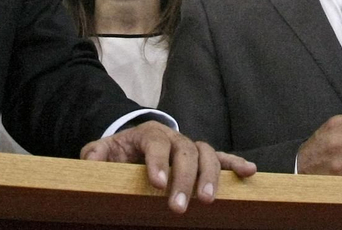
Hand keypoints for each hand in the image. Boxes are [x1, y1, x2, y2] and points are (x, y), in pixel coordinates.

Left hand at [81, 120, 254, 212]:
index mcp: (149, 134)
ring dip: (209, 177)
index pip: (157, 145)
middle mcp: (174, 137)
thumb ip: (95, 155)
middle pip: (186, 152)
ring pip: (206, 154)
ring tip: (207, 201)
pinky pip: (221, 158)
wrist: (135, 144)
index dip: (158, 163)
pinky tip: (249, 173)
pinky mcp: (202, 158)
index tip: (158, 183)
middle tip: (179, 207)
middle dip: (184, 179)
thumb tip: (91, 162)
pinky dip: (235, 164)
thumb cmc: (120, 151)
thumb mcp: (102, 151)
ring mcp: (190, 147)